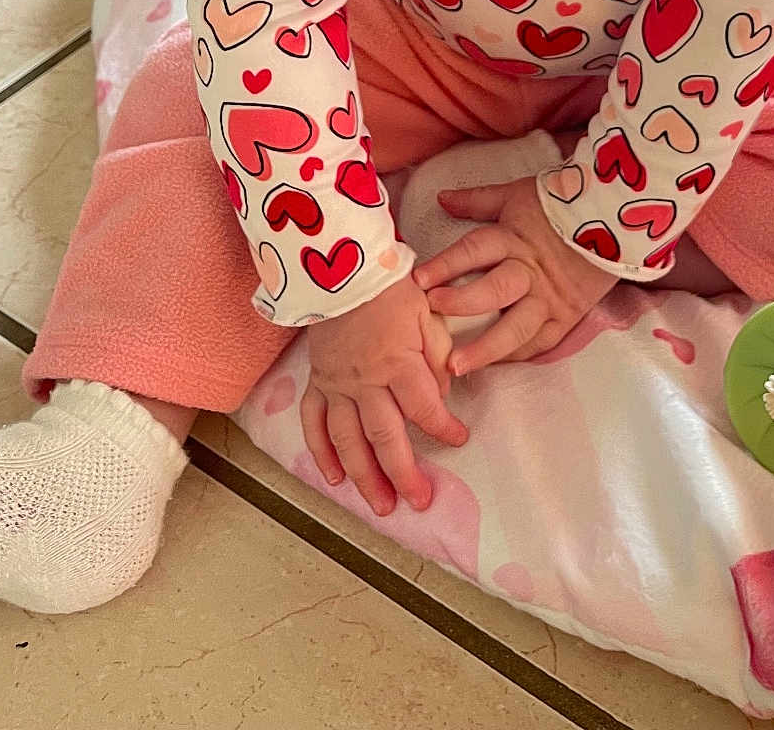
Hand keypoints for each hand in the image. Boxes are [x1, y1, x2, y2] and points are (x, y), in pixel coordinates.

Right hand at [301, 273, 468, 518]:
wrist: (340, 269)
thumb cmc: (389, 288)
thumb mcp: (427, 313)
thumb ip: (438, 354)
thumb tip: (444, 393)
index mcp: (398, 362)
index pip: (425, 408)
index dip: (444, 429)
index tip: (459, 439)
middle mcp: (365, 382)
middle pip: (385, 438)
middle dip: (404, 474)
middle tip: (418, 501)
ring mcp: (337, 385)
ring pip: (348, 441)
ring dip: (364, 477)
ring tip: (380, 505)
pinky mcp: (317, 382)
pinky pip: (313, 423)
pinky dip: (321, 453)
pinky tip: (333, 478)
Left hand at [411, 174, 618, 375]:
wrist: (614, 220)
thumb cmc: (560, 205)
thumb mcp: (516, 195)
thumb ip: (477, 200)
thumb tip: (441, 199)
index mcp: (513, 239)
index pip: (474, 251)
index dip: (446, 264)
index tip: (418, 279)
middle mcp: (528, 272)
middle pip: (494, 290)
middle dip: (462, 303)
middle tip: (434, 314)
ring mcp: (548, 299)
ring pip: (516, 327)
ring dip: (486, 348)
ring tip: (458, 366)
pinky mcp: (566, 317)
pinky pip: (540, 342)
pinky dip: (517, 355)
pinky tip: (493, 366)